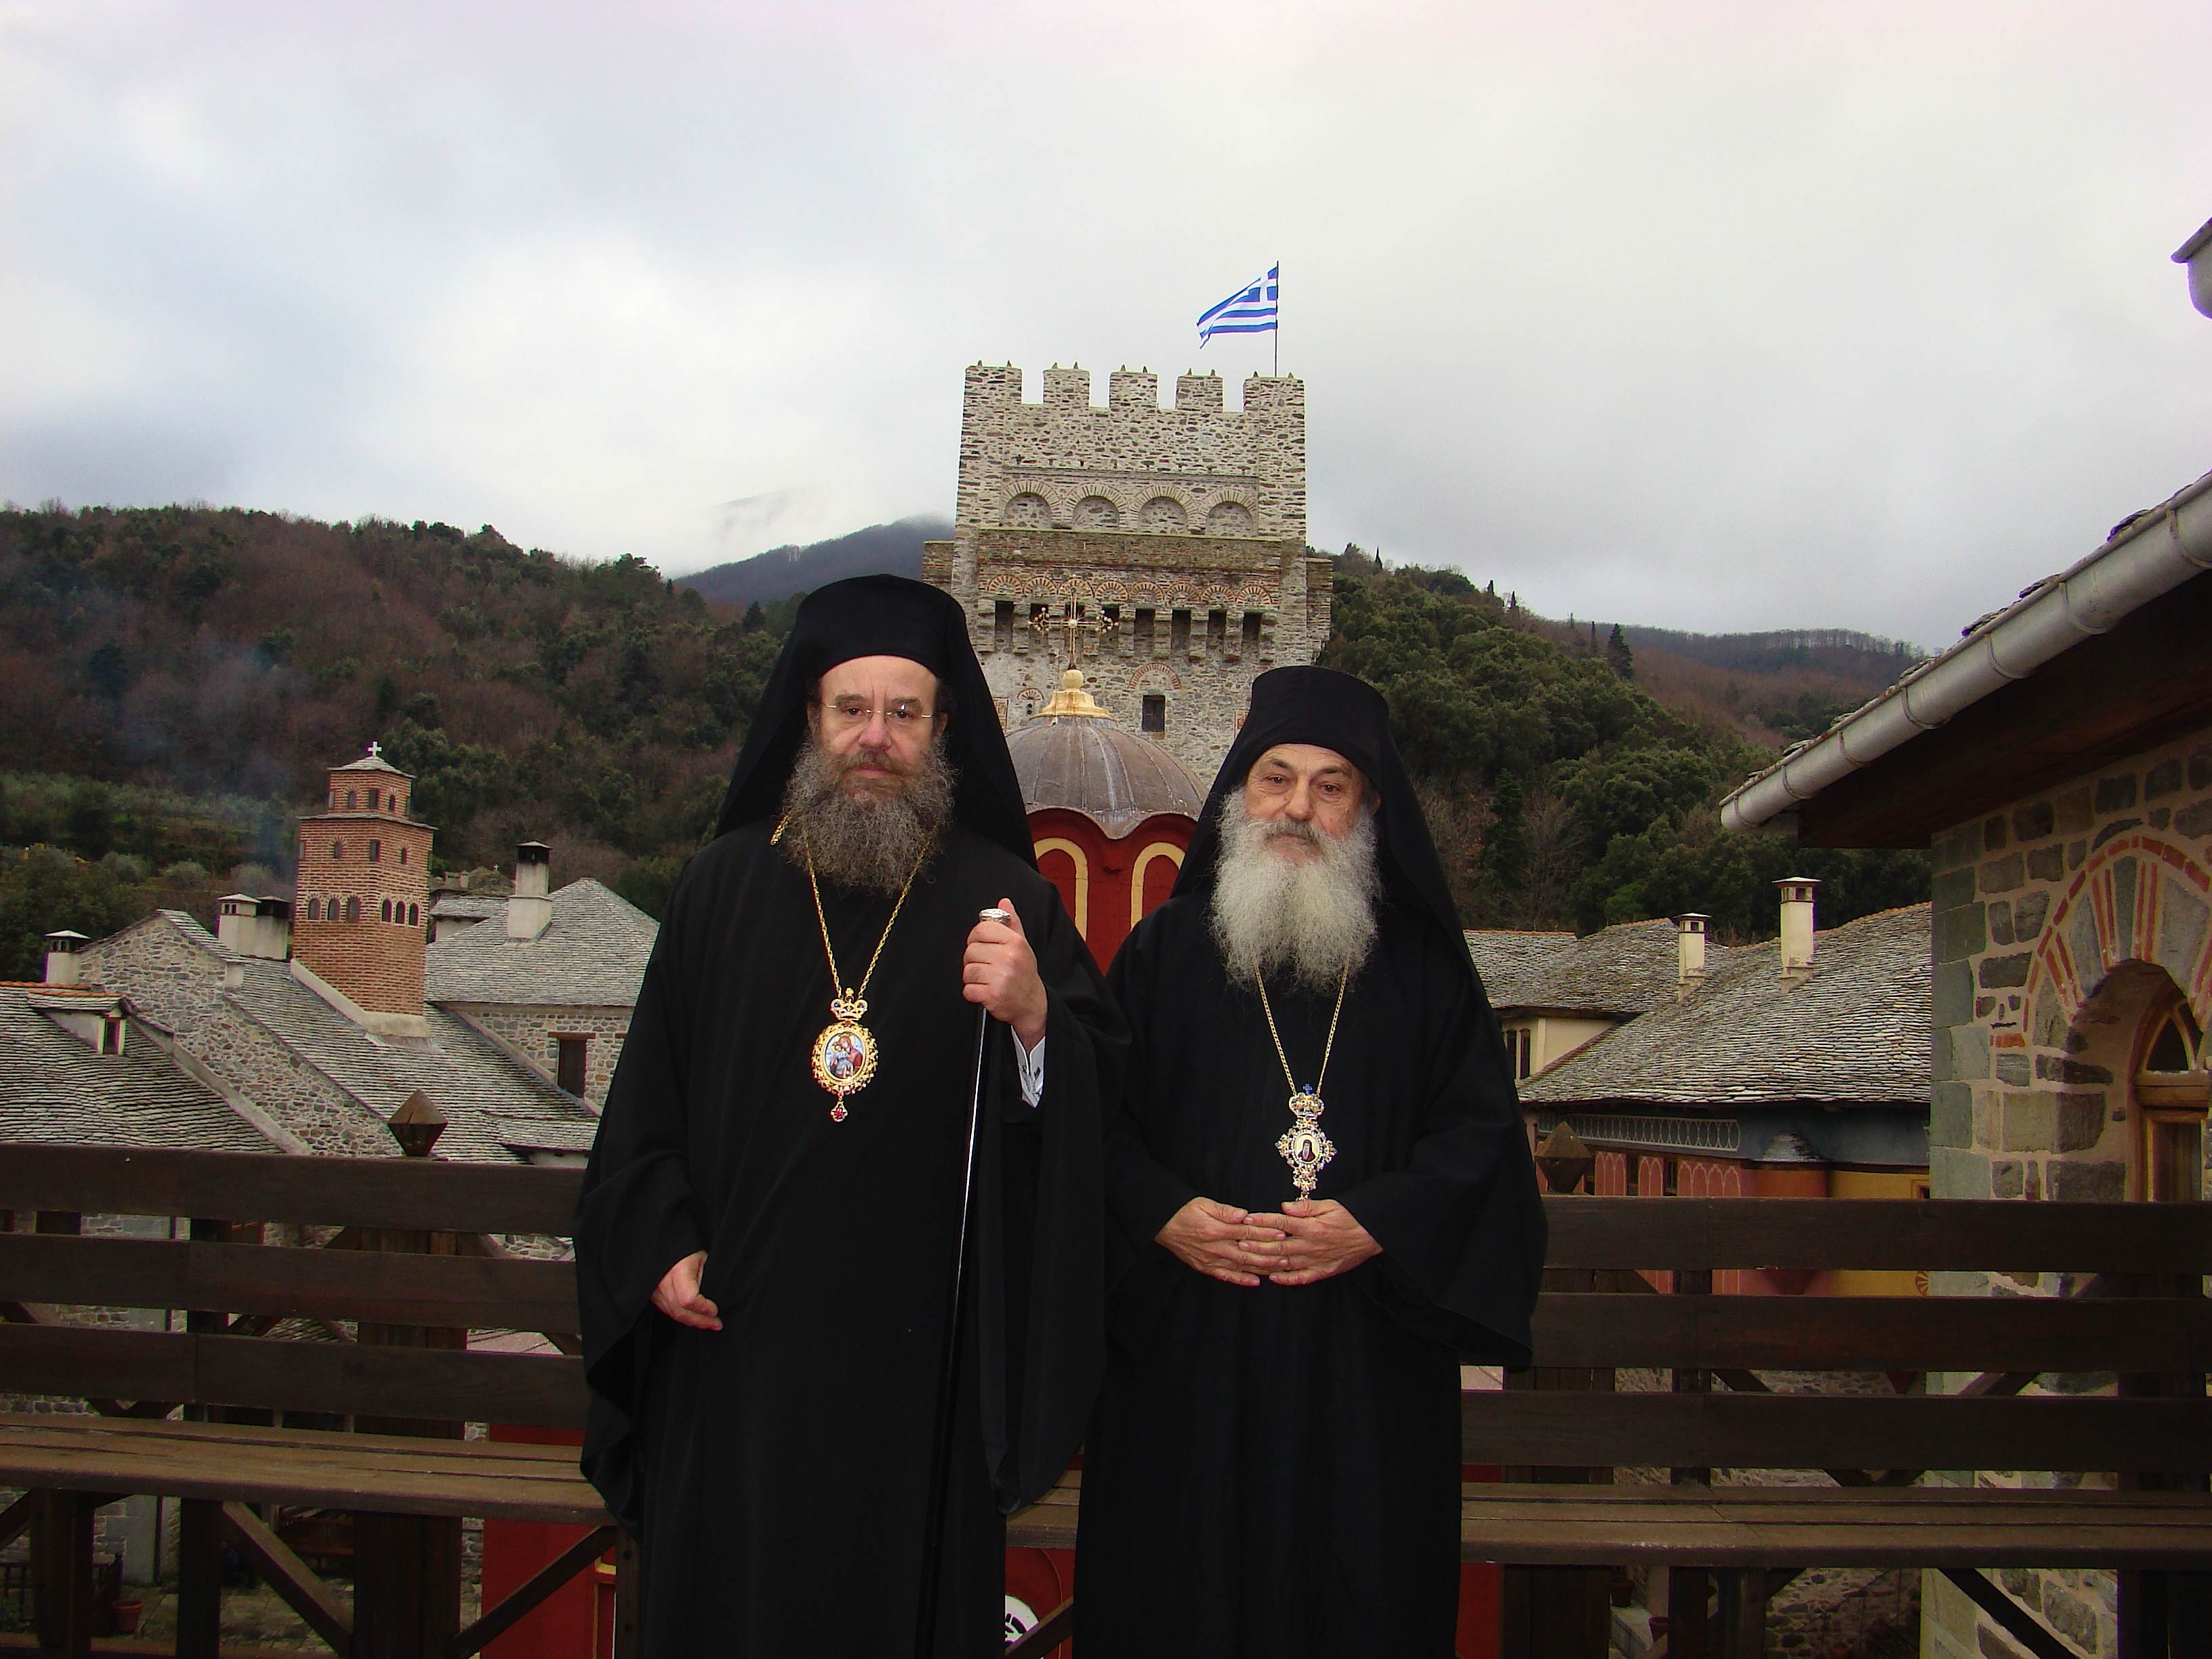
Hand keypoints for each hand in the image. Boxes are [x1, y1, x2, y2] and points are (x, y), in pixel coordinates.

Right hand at [651, 1251, 720, 1330]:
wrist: (660, 1239)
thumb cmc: (685, 1245)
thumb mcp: (700, 1257)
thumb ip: (703, 1277)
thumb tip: (711, 1299)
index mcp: (677, 1270)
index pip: (688, 1298)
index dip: (703, 1307)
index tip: (715, 1309)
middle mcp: (662, 1282)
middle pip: (680, 1311)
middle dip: (700, 1321)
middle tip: (717, 1324)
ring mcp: (654, 1289)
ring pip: (672, 1313)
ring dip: (692, 1321)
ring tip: (709, 1323)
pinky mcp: (651, 1293)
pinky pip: (666, 1309)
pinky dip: (681, 1315)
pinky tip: (693, 1317)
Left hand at [963, 898, 1046, 1048]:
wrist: (1032, 1004)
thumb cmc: (1024, 973)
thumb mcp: (1022, 944)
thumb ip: (1012, 922)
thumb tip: (1004, 902)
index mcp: (1014, 943)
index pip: (981, 929)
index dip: (975, 937)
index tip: (980, 944)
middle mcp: (1008, 958)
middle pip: (971, 951)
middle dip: (973, 960)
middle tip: (986, 966)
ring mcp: (1000, 977)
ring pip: (967, 971)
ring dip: (973, 978)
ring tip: (986, 979)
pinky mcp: (992, 995)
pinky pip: (968, 990)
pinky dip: (973, 993)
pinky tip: (985, 991)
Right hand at [1155, 1197, 1289, 1287]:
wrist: (1162, 1224)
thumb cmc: (1184, 1211)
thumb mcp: (1203, 1204)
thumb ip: (1224, 1211)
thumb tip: (1243, 1215)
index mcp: (1216, 1230)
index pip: (1246, 1232)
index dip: (1265, 1232)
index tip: (1282, 1232)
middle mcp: (1214, 1247)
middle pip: (1247, 1252)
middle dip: (1269, 1253)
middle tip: (1288, 1254)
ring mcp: (1210, 1260)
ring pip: (1240, 1266)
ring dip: (1260, 1268)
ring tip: (1278, 1268)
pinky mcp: (1205, 1267)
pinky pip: (1226, 1276)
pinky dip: (1241, 1280)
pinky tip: (1255, 1282)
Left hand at [1244, 1200, 1381, 1286]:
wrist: (1372, 1235)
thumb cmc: (1351, 1217)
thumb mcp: (1330, 1205)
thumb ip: (1306, 1207)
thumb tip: (1284, 1207)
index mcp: (1312, 1227)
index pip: (1281, 1224)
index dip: (1263, 1221)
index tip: (1247, 1219)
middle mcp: (1311, 1246)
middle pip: (1279, 1246)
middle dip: (1258, 1244)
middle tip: (1240, 1242)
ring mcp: (1316, 1260)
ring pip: (1286, 1263)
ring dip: (1267, 1262)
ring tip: (1249, 1260)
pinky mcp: (1323, 1271)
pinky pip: (1301, 1278)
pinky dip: (1287, 1279)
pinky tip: (1274, 1278)